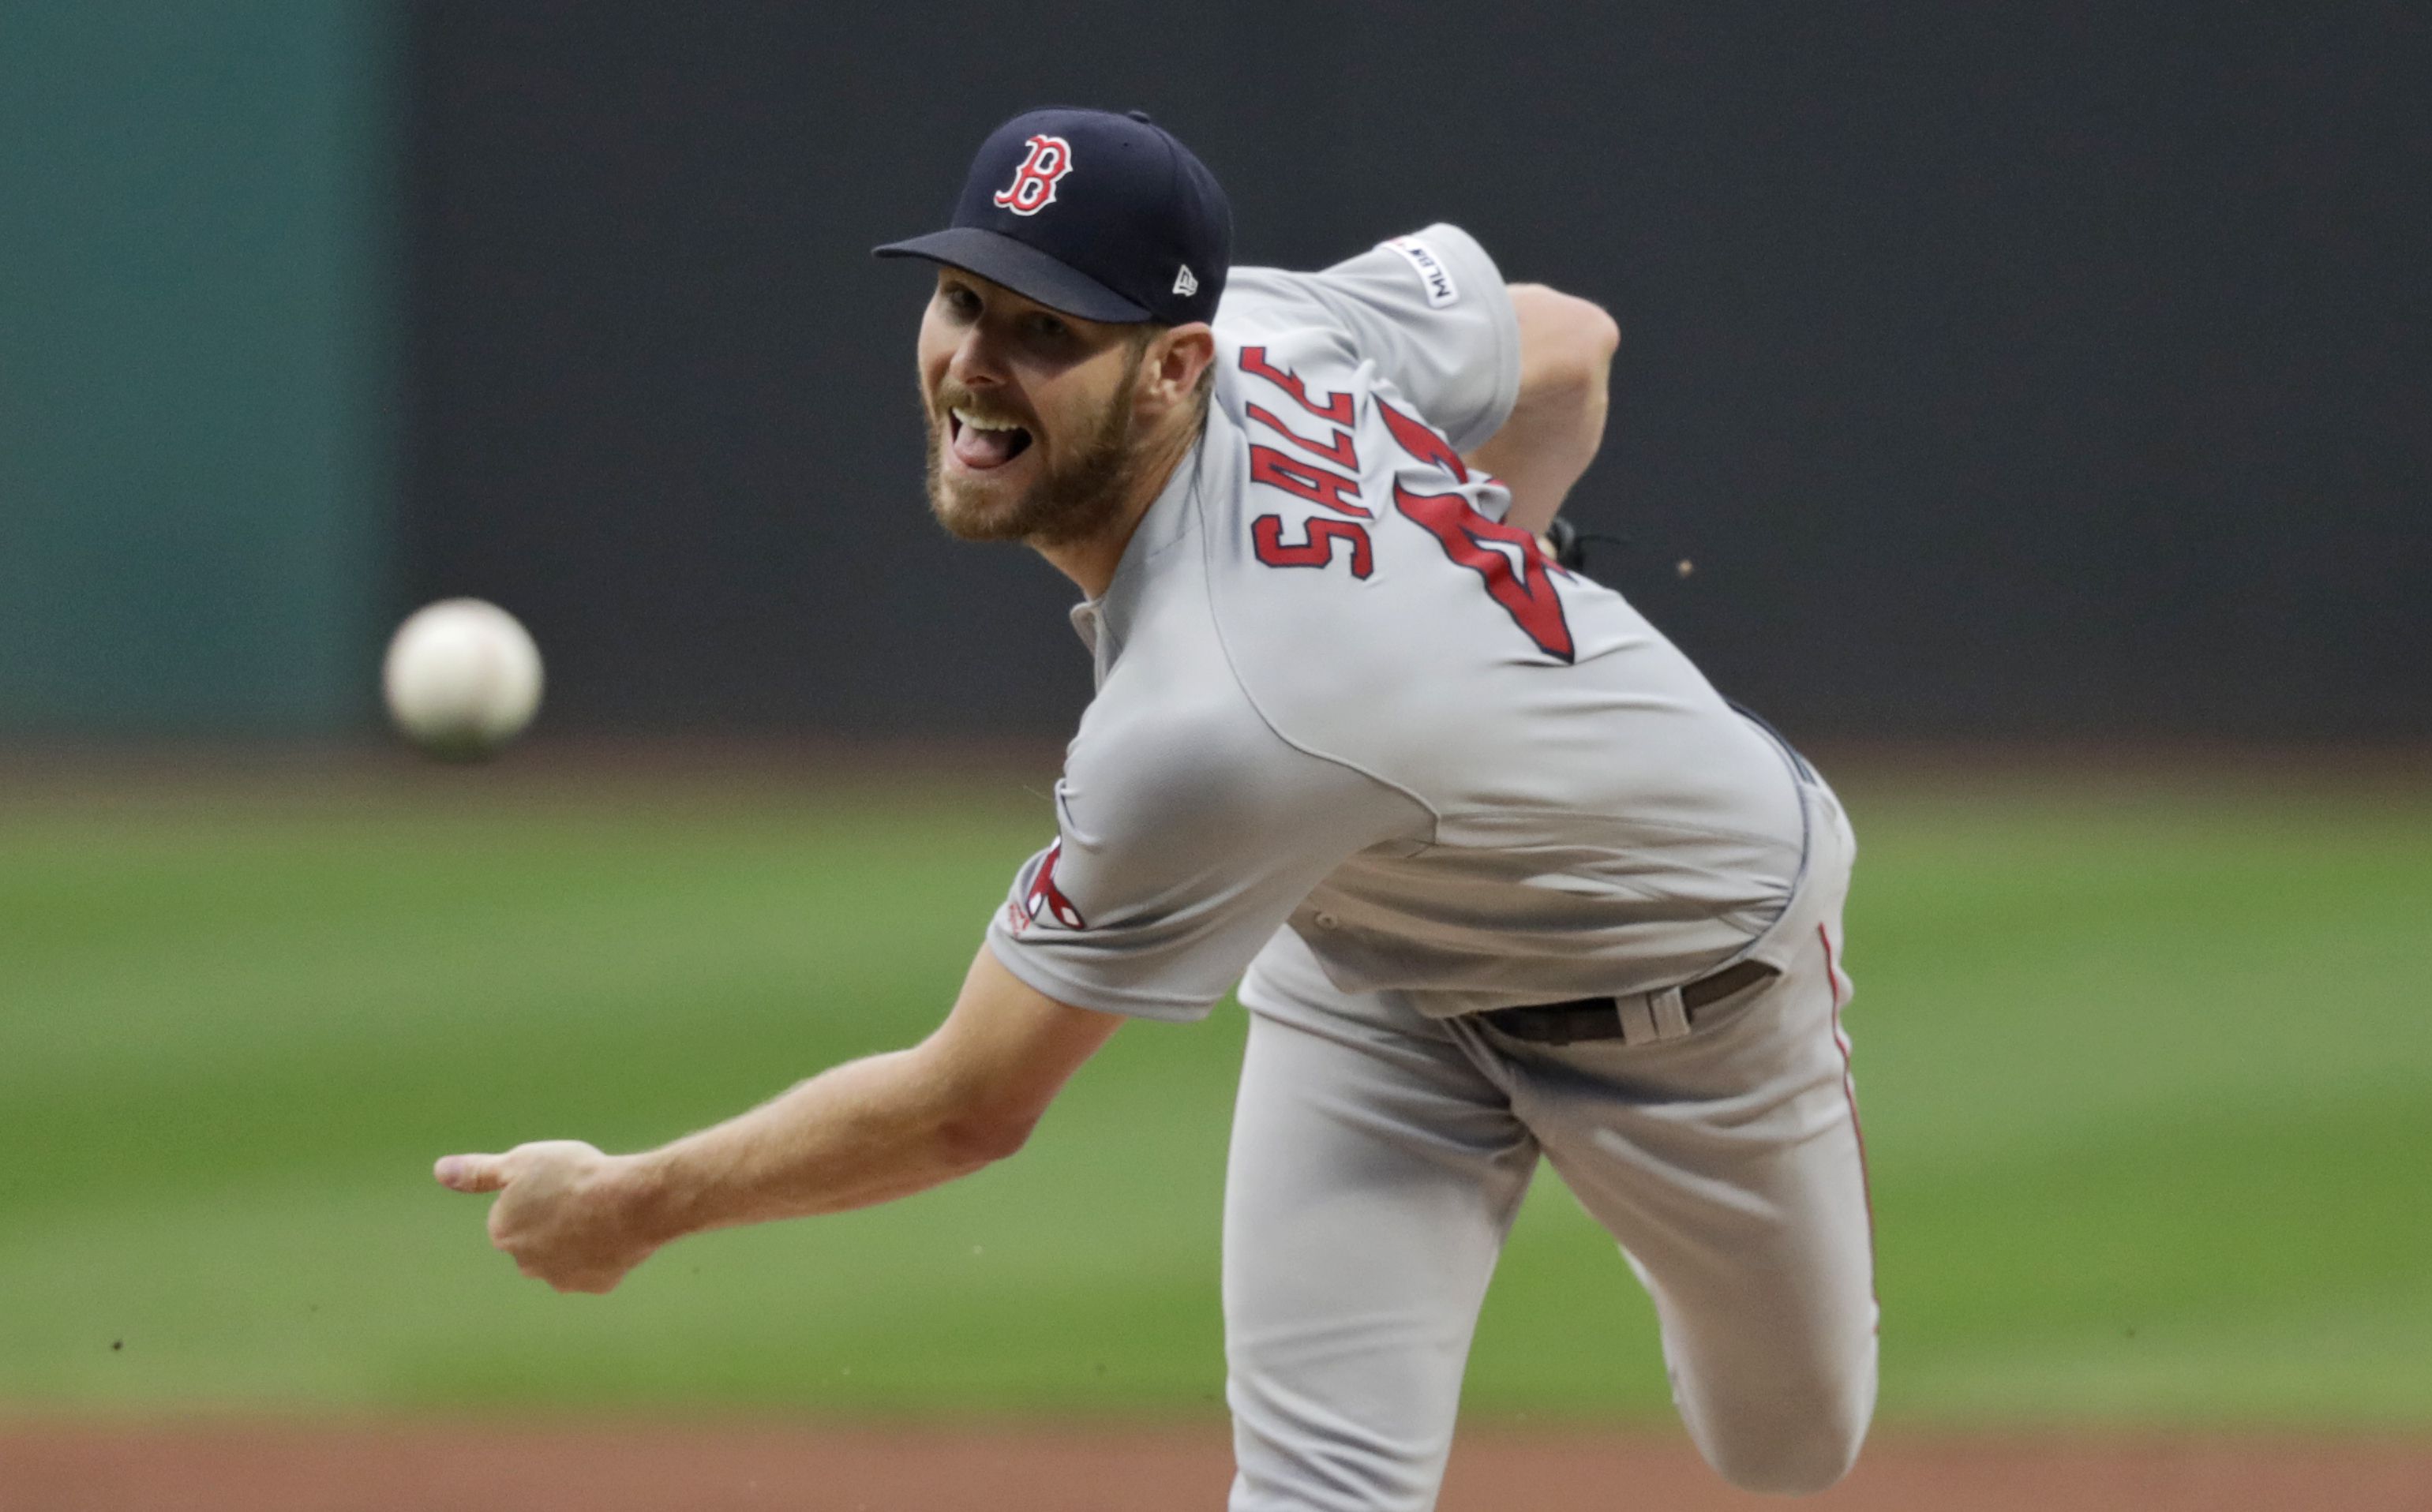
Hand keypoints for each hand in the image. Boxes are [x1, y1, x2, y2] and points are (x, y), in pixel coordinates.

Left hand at [434, 1140, 659, 1294]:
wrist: (630, 1203)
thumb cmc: (574, 1176)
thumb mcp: (521, 1162)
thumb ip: (478, 1172)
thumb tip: (439, 1170)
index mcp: (503, 1233)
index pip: (513, 1212)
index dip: (537, 1192)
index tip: (558, 1181)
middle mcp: (525, 1264)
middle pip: (537, 1238)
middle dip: (553, 1221)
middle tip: (579, 1195)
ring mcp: (561, 1279)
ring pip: (566, 1255)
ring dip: (578, 1238)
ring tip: (601, 1211)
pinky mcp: (595, 1286)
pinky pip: (596, 1266)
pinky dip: (603, 1250)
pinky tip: (615, 1230)